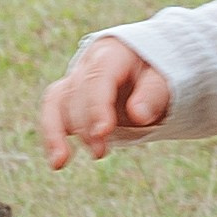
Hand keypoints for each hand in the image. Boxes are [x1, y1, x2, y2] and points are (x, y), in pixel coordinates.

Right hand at [38, 35, 171, 167]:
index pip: (98, 77)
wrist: (145, 69)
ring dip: (56, 132)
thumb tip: (138, 115)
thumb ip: (153, 94)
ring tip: (60, 162)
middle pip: (76, 93)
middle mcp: (87, 64)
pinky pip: (53, 112)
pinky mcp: (69, 98)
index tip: (102, 131)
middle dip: (84, 125)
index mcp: (112, 54)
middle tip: (99, 153)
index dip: (96, 105)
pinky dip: (52, 136)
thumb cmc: (156, 74)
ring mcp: (75, 81)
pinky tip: (57, 161)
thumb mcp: (164, 80)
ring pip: (56, 102)